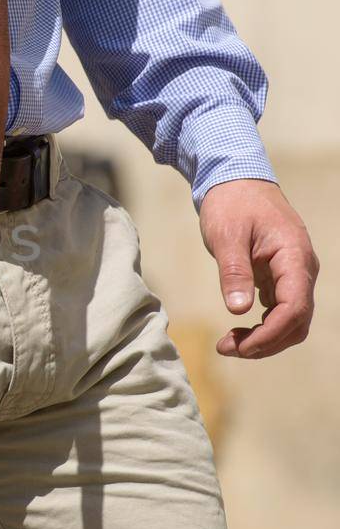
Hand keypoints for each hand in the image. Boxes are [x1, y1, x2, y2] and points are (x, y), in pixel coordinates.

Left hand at [199, 179, 318, 358]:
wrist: (236, 181)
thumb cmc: (232, 203)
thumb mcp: (227, 235)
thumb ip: (234, 271)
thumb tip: (238, 310)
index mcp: (294, 257)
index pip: (295, 308)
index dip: (270, 334)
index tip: (240, 347)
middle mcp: (302, 269)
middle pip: (297, 322)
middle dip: (266, 343)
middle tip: (227, 348)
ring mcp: (294, 274)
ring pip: (291, 321)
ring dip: (264, 339)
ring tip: (229, 343)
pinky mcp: (281, 277)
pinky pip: (281, 311)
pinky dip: (263, 327)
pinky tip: (238, 330)